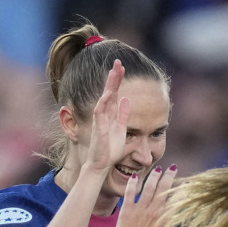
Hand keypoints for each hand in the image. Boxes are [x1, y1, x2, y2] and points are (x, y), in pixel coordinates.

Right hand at [83, 60, 129, 174]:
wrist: (101, 165)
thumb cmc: (110, 151)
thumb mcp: (122, 130)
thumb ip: (124, 115)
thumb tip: (128, 100)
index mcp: (112, 115)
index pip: (115, 94)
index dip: (118, 80)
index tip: (122, 67)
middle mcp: (105, 115)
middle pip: (110, 92)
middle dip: (114, 77)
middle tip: (118, 61)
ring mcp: (101, 121)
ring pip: (104, 98)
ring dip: (109, 85)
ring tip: (114, 72)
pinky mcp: (99, 129)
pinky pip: (100, 113)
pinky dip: (103, 102)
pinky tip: (108, 93)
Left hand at [111, 166, 190, 226]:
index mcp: (166, 219)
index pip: (176, 198)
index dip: (181, 188)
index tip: (185, 182)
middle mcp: (154, 211)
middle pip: (163, 188)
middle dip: (168, 176)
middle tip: (171, 168)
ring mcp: (139, 209)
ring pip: (148, 187)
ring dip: (153, 176)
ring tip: (157, 169)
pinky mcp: (126, 211)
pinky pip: (129, 193)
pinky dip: (132, 183)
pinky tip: (135, 176)